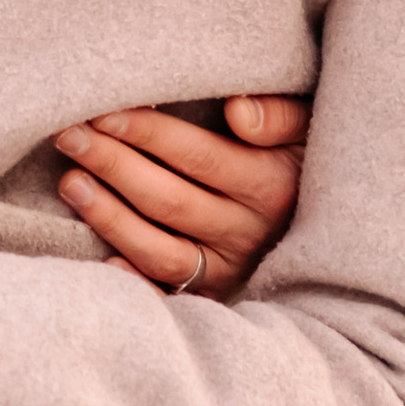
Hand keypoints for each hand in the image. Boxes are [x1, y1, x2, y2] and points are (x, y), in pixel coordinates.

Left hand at [54, 93, 309, 297]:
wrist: (337, 221)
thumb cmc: (303, 153)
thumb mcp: (307, 126)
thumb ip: (278, 114)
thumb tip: (238, 111)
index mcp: (269, 185)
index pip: (196, 156)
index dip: (147, 134)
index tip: (103, 111)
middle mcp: (248, 233)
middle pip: (169, 200)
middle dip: (113, 165)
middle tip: (67, 135)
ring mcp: (230, 269)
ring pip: (162, 251)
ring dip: (111, 218)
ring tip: (70, 183)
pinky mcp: (216, 293)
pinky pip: (170, 295)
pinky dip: (136, 283)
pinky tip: (102, 261)